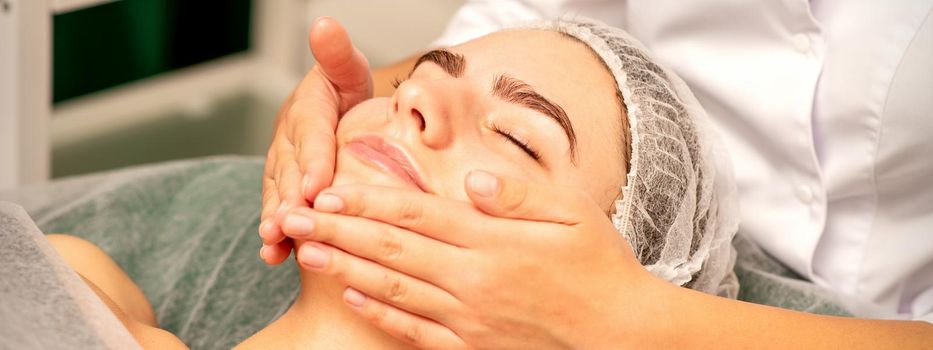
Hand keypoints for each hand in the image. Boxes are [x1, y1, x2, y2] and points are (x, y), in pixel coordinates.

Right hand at [259, 17, 372, 263]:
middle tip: (290, 223)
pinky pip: (278, 212)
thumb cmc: (345, 92)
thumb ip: (336, 53)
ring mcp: (282, 169)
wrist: (335, 112)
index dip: (311, 160)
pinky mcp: (283, 192)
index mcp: (306, 111)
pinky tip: (274, 257)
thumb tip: (324, 25)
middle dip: (287, 199)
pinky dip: (275, 237)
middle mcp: (288, 142)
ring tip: (275, 242)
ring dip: (276, 220)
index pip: (310, 134)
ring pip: (277, 196)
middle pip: (287, 172)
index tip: (314, 184)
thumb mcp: (347, 69)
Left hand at [280, 170, 660, 348]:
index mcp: (493, 241)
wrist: (622, 334)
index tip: (328, 191)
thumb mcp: (574, 213)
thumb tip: (467, 179)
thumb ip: (517, 193)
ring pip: (393, 288)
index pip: (416, 213)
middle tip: (295, 215)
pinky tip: (350, 297)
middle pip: (391, 249)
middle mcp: (472, 279)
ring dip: (343, 268)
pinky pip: (413, 330)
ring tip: (305, 251)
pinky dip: (379, 313)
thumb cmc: (601, 267)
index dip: (367, 201)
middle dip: (337, 231)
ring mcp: (468, 318)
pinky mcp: (471, 348)